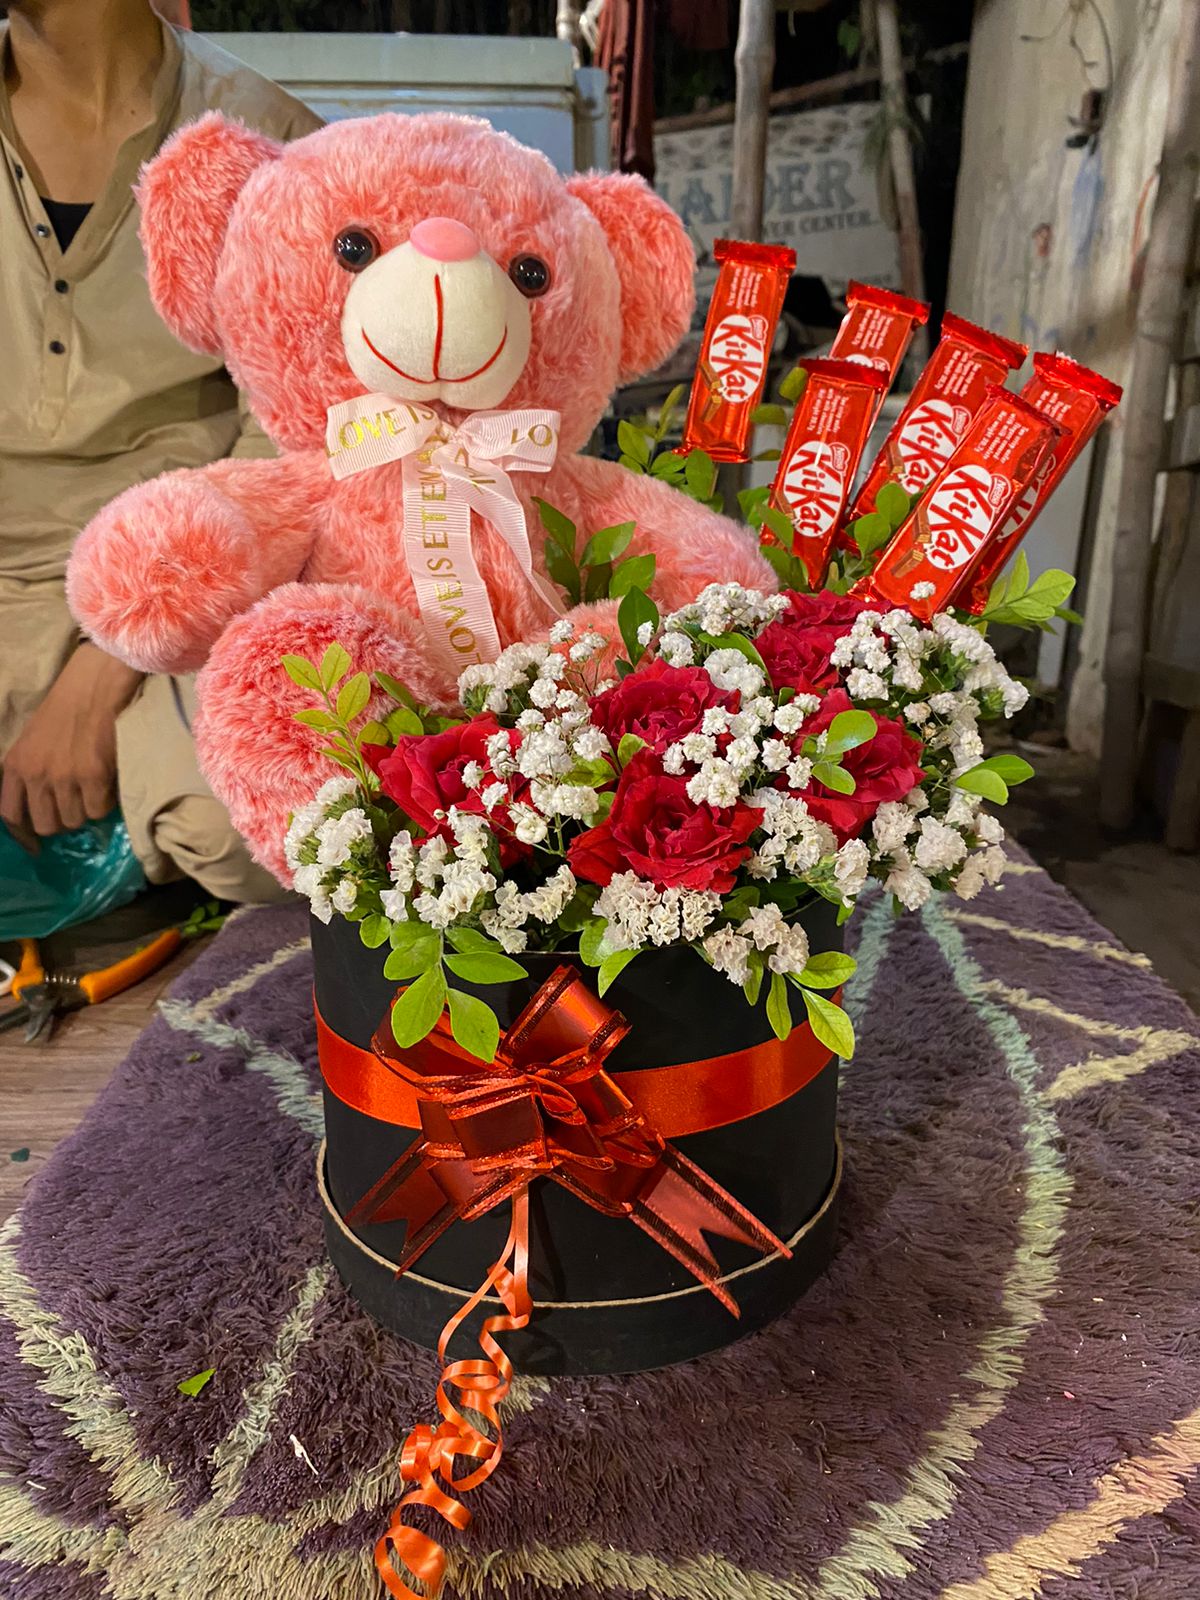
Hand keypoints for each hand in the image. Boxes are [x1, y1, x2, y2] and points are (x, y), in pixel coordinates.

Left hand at [1, 643, 143, 846]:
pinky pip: (99, 809)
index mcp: (16, 764)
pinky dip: (107, 800)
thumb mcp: (34, 740)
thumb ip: (33, 771)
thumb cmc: (69, 705)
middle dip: (64, 819)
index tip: (37, 845)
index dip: (25, 834)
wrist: (97, 681)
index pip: (10, 815)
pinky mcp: (93, 775)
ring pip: (76, 819)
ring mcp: (64, 776)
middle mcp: (36, 774)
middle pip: (48, 825)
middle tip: (78, 802)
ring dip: (88, 808)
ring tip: (95, 785)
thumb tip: (46, 808)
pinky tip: (109, 779)